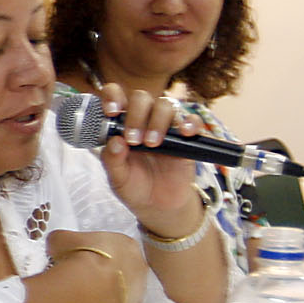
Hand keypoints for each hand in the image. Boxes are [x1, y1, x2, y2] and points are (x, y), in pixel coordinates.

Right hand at [46, 228, 148, 302]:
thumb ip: (63, 240)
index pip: (113, 245)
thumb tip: (57, 244)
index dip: (95, 250)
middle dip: (105, 270)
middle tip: (84, 275)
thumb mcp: (60, 240)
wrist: (89, 289)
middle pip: (122, 266)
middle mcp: (139, 264)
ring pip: (122, 287)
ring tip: (86, 293)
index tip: (81, 256)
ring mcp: (140, 288)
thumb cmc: (78, 257)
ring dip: (107, 289)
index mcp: (126, 243)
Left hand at [90, 83, 202, 230]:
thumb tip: (114, 141)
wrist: (159, 206)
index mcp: (120, 125)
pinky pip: (192, 121)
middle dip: (135, 115)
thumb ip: (112, 160)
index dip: (112, 96)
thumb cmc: (134, 186)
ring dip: (157, 121)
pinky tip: (185, 132)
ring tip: (152, 144)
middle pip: (141, 98)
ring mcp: (165, 127)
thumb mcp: (117, 178)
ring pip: (165, 105)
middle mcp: (142, 120)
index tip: (111, 111)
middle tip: (133, 139)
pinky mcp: (186, 138)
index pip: (115, 97)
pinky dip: (190, 122)